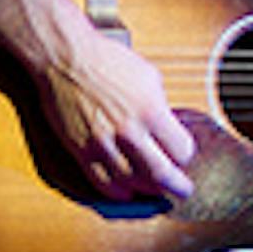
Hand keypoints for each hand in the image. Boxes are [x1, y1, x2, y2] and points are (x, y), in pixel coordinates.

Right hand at [39, 25, 197, 202]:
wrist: (66, 59)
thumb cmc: (108, 62)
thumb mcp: (150, 78)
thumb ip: (161, 108)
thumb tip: (170, 130)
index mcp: (151, 110)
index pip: (181, 150)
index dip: (186, 155)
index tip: (185, 155)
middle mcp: (129, 131)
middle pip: (161, 175)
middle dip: (177, 186)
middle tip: (184, 191)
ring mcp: (103, 144)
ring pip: (132, 183)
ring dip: (148, 190)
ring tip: (157, 190)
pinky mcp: (81, 150)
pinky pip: (102, 182)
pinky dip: (118, 192)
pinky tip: (127, 191)